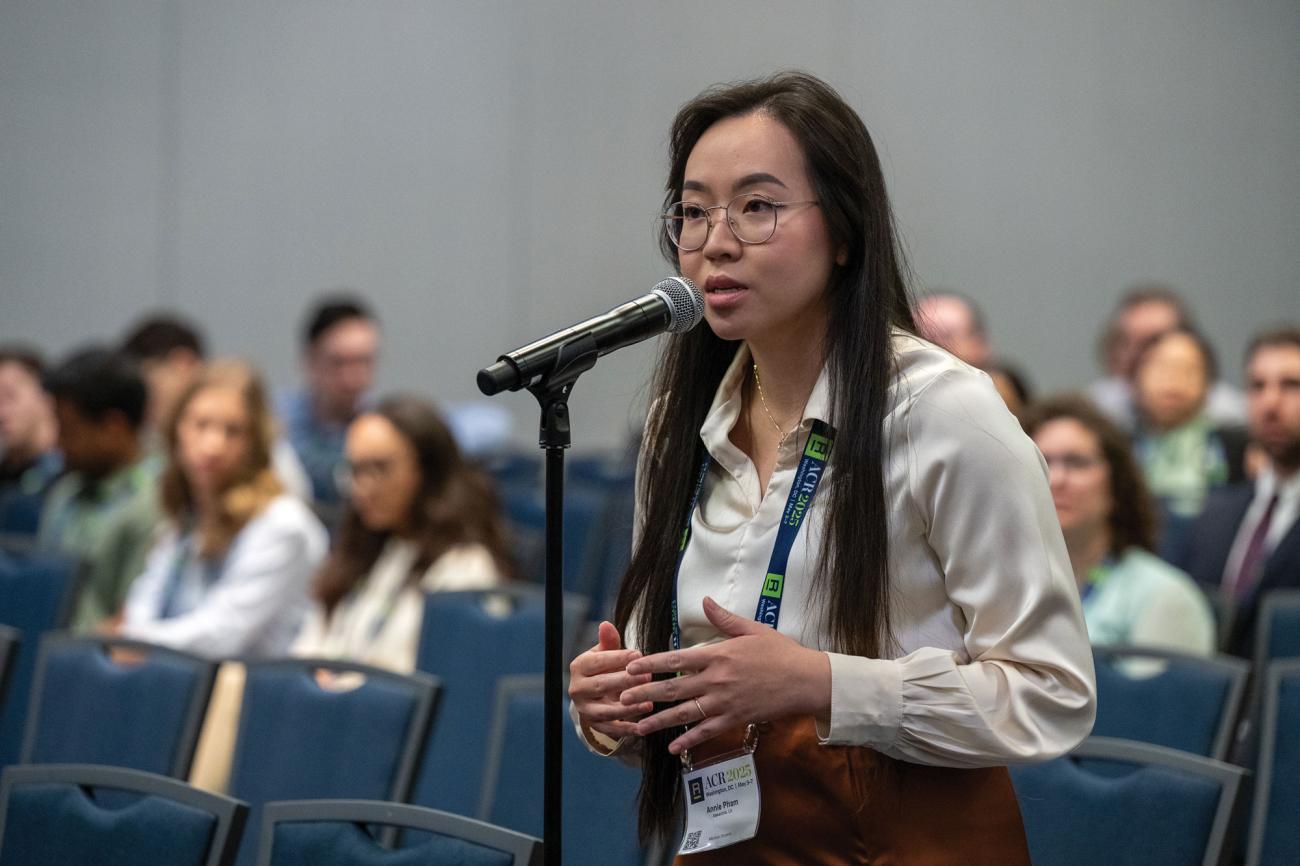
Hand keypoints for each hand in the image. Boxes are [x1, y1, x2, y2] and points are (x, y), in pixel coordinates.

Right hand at [568, 621, 654, 744]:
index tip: (638, 655)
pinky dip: (626, 730)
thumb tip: (606, 624)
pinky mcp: (594, 725)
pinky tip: (642, 728)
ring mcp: (585, 709)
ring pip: (606, 711)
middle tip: (648, 677)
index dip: (618, 658)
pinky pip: (611, 730)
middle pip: (602, 685)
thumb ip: (609, 641)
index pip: (598, 662)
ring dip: (628, 708)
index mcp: (579, 667)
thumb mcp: (605, 652)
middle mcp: (577, 689)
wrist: (595, 693)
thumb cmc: (605, 668)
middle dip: (626, 682)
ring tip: (649, 704)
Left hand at [619, 596, 829, 755]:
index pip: (677, 658)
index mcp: (718, 655)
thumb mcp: (752, 629)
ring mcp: (725, 702)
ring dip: (659, 721)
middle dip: (645, 693)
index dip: (651, 663)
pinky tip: (672, 749)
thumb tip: (705, 600)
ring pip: (685, 713)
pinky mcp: (735, 719)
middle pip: (674, 687)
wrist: (806, 680)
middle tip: (622, 698)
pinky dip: (689, 741)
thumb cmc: (781, 652)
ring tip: (638, 727)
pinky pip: (707, 732)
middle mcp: (716, 679)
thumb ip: (724, 619)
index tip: (631, 666)